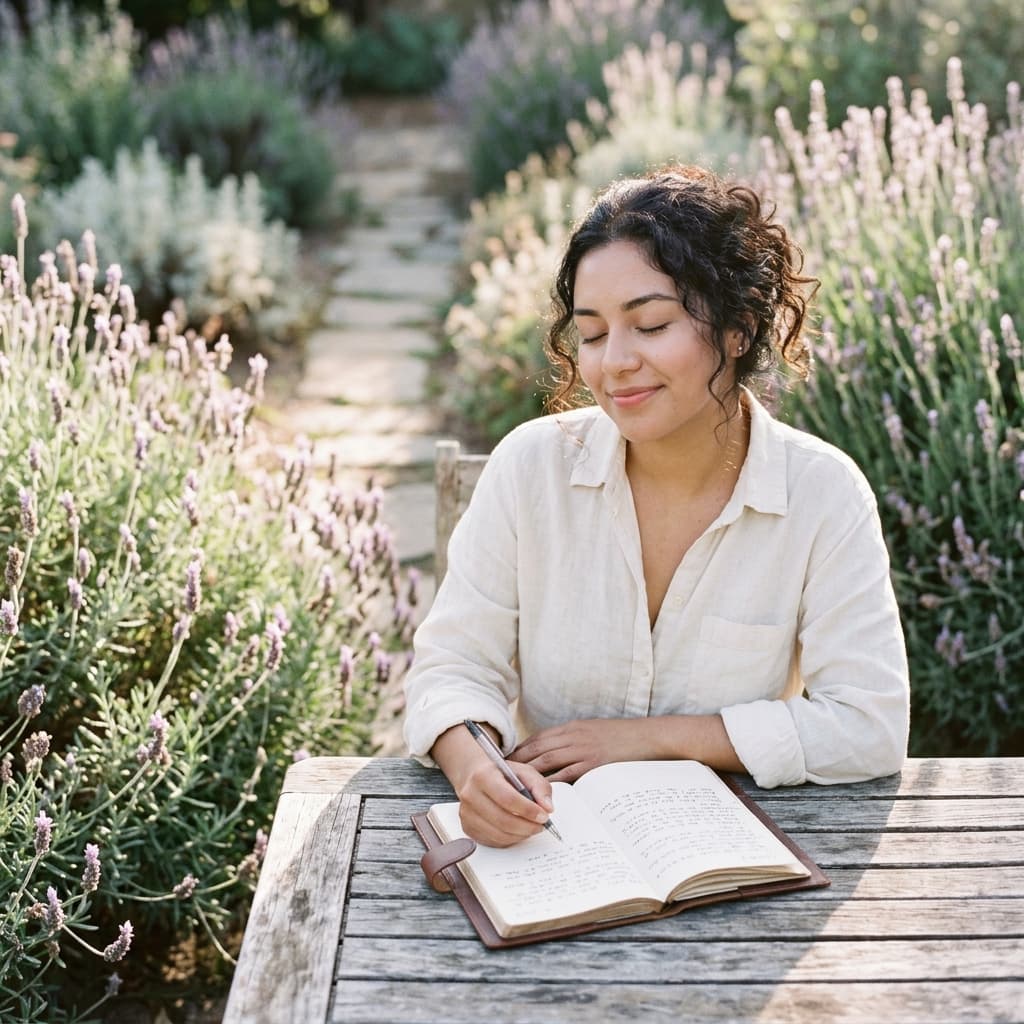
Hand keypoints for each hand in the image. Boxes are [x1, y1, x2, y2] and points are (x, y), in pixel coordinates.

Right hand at [431, 724, 553, 847]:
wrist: (475, 776)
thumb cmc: (502, 774)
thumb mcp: (524, 772)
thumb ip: (540, 787)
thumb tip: (548, 808)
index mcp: (483, 776)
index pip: (508, 798)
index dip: (528, 810)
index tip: (544, 815)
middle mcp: (470, 795)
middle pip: (503, 820)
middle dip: (527, 827)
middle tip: (541, 825)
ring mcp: (466, 814)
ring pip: (498, 834)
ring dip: (520, 835)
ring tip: (531, 827)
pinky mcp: (467, 828)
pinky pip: (493, 841)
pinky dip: (510, 839)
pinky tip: (517, 830)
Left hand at [511, 717, 656, 782]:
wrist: (649, 737)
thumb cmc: (623, 738)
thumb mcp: (594, 732)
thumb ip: (574, 740)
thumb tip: (555, 755)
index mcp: (573, 727)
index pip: (539, 737)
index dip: (520, 749)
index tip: (505, 761)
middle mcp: (574, 736)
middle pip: (537, 748)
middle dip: (517, 761)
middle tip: (500, 776)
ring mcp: (583, 749)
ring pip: (547, 760)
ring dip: (528, 773)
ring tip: (513, 787)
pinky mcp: (593, 764)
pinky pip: (566, 775)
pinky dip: (551, 784)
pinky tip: (539, 794)